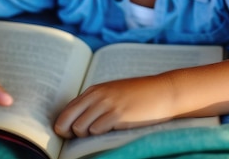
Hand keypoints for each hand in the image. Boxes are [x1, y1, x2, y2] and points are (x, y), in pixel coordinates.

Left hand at [54, 75, 175, 137]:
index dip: (65, 125)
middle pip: (67, 120)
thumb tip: (75, 123)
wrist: (164, 92)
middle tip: (79, 138)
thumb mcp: (114, 93)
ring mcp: (107, 105)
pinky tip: (112, 131)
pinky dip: (100, 135)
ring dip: (87, 135)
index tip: (71, 134)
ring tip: (101, 132)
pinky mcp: (118, 115)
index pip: (66, 110)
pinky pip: (96, 131)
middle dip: (69, 133)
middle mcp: (97, 96)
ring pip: (80, 128)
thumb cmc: (140, 96)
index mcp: (94, 90)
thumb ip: (96, 103)